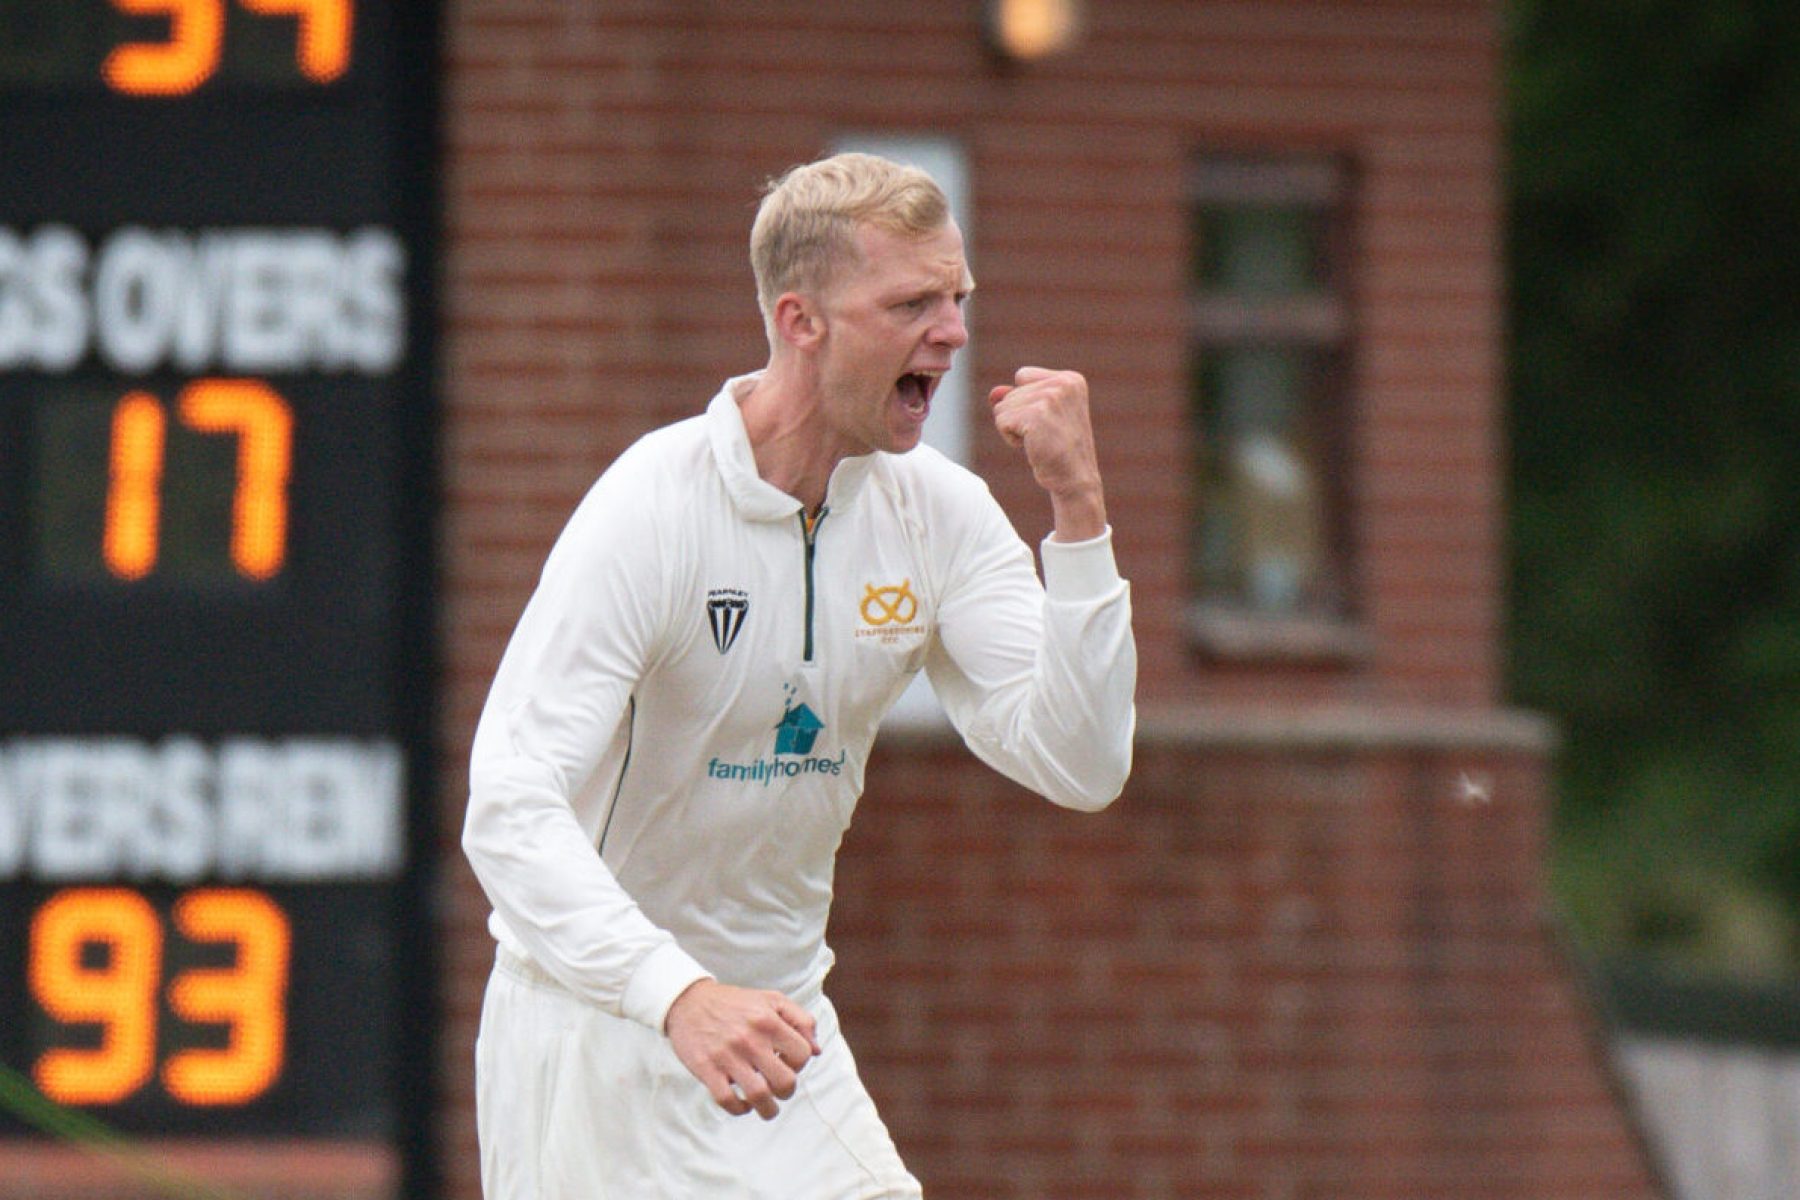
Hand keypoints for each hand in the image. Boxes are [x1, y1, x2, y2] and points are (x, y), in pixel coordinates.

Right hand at [664, 978, 821, 1118]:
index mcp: (768, 1020)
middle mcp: (750, 1038)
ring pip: (758, 1096)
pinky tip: (742, 1104)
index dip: (800, 1064)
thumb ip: (800, 1020)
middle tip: (779, 1089)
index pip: (802, 1054)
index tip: (787, 1064)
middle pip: (784, 1081)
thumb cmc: (736, 1003)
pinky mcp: (706, 1069)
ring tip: (767, 1108)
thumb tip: (817, 1052)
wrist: (689, 1001)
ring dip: (768, 1110)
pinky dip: (739, 1109)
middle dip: (787, 1092)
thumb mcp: (772, 1000)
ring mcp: (727, 1055)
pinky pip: (727, 1100)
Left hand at [988, 367, 1106, 540]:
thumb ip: (1018, 398)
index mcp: (1071, 379)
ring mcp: (1050, 397)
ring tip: (1039, 441)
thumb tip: (994, 393)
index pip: (1022, 375)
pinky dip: (1010, 438)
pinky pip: (1001, 420)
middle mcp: (1063, 383)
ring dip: (1014, 429)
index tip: (1047, 421)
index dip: (1025, 402)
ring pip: (1002, 406)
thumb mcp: (1040, 417)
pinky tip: (1033, 447)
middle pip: (1011, 391)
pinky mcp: (1036, 414)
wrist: (1075, 480)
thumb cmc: (1058, 450)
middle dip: (1018, 417)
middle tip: (1044, 435)